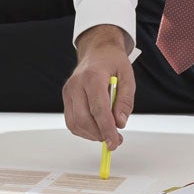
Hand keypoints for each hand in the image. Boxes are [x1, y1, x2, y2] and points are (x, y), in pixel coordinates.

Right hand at [62, 26, 133, 147]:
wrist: (97, 51)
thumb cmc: (113, 62)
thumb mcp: (128, 76)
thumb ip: (125, 101)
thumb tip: (120, 123)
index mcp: (92, 76)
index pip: (98, 109)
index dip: (106, 129)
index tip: (114, 142)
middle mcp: (76, 84)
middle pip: (84, 119)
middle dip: (100, 134)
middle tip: (115, 140)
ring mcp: (68, 91)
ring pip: (75, 123)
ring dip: (92, 134)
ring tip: (107, 132)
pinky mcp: (66, 98)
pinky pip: (72, 121)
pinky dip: (84, 130)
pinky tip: (96, 127)